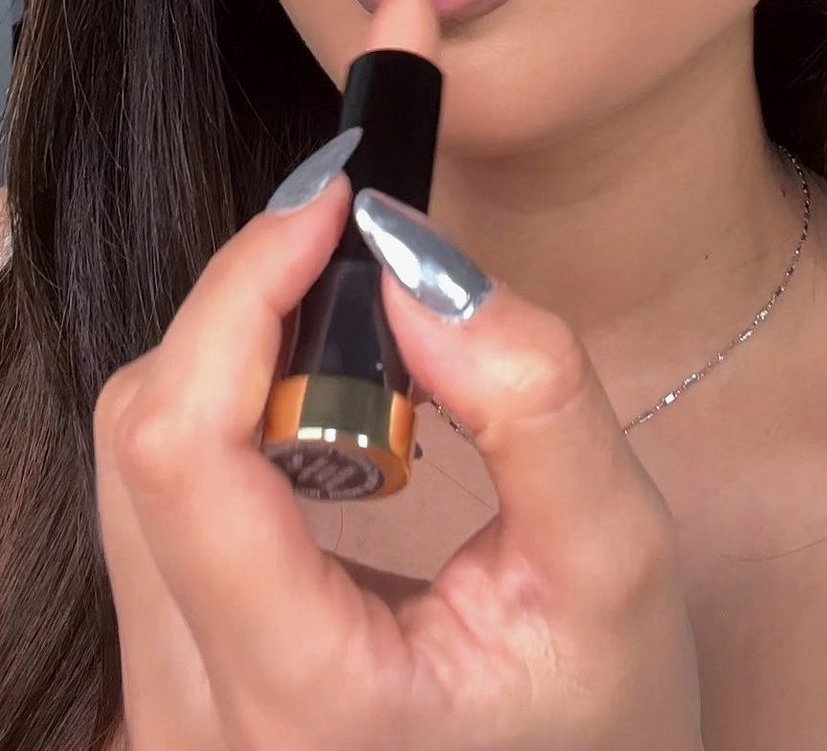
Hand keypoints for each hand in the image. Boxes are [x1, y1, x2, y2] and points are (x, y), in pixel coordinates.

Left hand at [94, 0, 703, 750]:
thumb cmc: (600, 723)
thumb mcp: (620, 561)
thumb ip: (534, 402)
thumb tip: (410, 259)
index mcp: (299, 698)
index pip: (183, 447)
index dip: (245, 288)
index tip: (335, 202)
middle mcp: (191, 717)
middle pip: (141, 438)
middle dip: (247, 311)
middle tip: (361, 258)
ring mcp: (164, 710)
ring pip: (134, 462)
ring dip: (234, 361)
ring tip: (358, 351)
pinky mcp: (166, 682)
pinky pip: (156, 505)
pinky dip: (225, 421)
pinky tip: (321, 423)